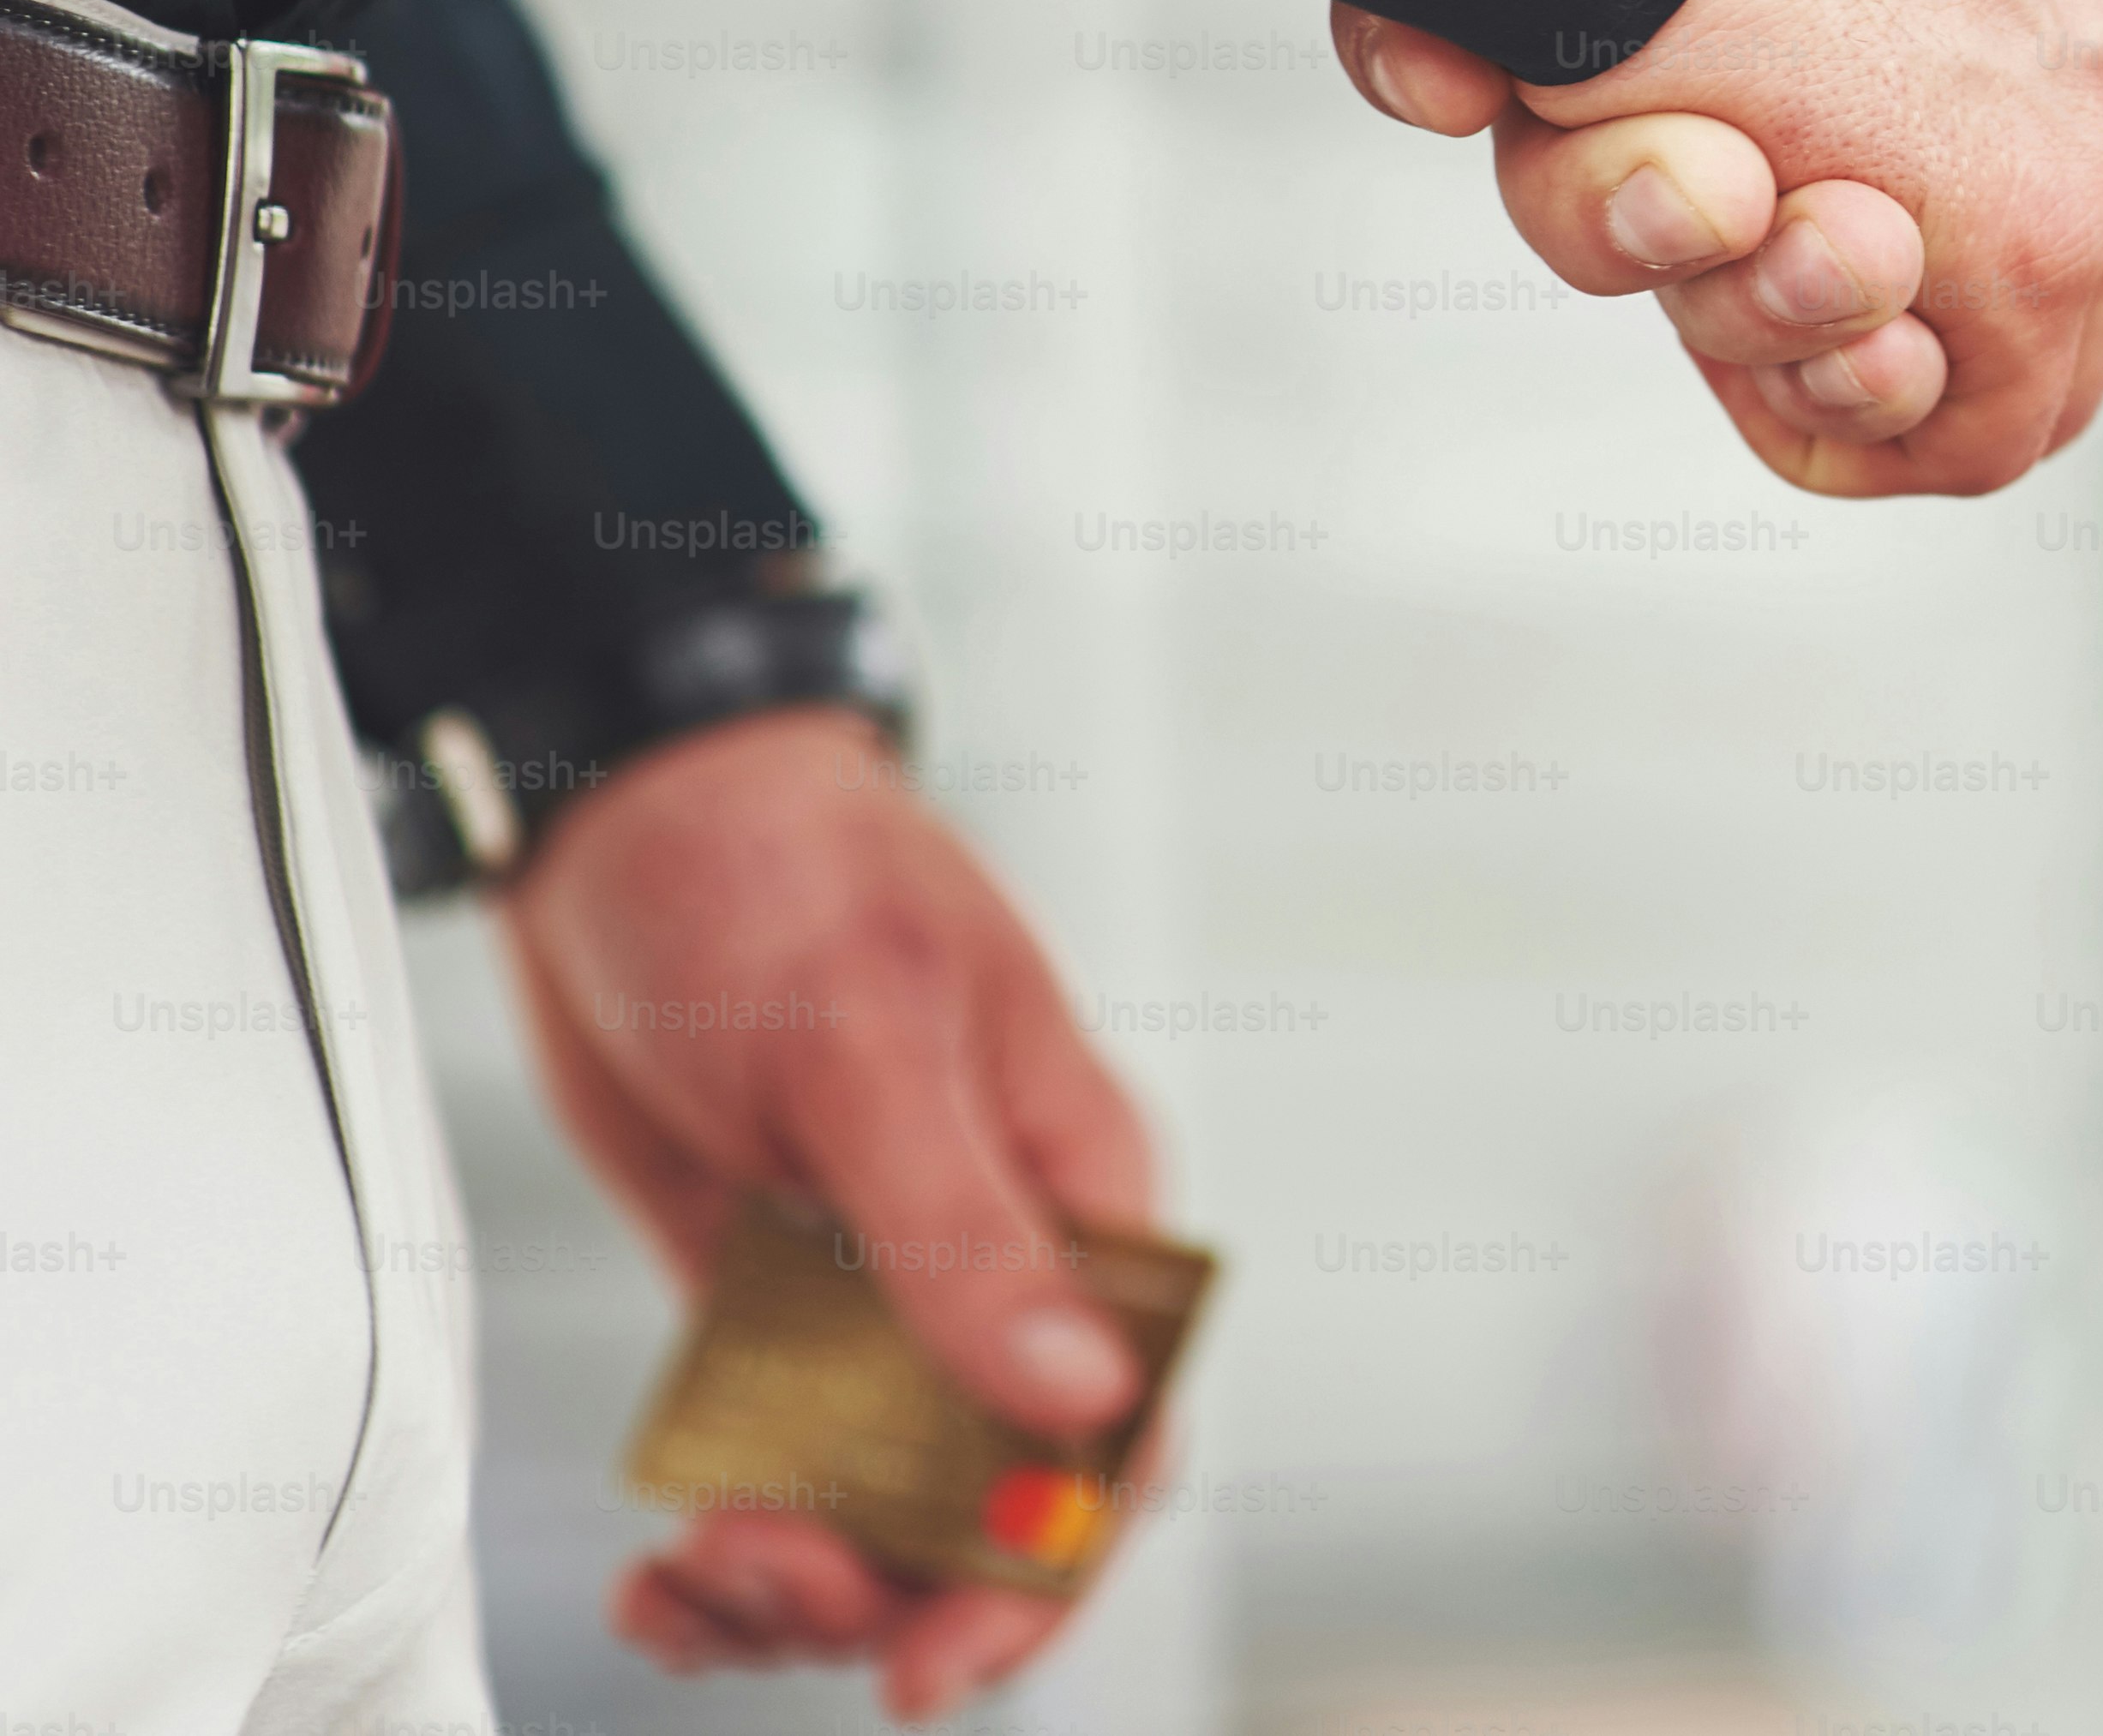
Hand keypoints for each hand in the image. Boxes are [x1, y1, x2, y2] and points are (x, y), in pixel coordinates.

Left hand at [501, 705, 1153, 1724]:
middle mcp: (994, 1261)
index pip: (1125, 1422)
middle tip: (760, 1584)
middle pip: (996, 1497)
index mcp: (1076, 1190)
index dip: (1056, 1558)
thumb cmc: (779, 871)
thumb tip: (1082, 1399)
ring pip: (883, 1508)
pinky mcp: (770, 1302)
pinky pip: (782, 1466)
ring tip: (685, 1577)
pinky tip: (663, 1567)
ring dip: (797, 1585)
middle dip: (890, 1584)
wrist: (621, 808)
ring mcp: (878, 1289)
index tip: (948, 1651)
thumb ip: (963, 1233)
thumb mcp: (869, 1044)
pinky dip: (727, 1545)